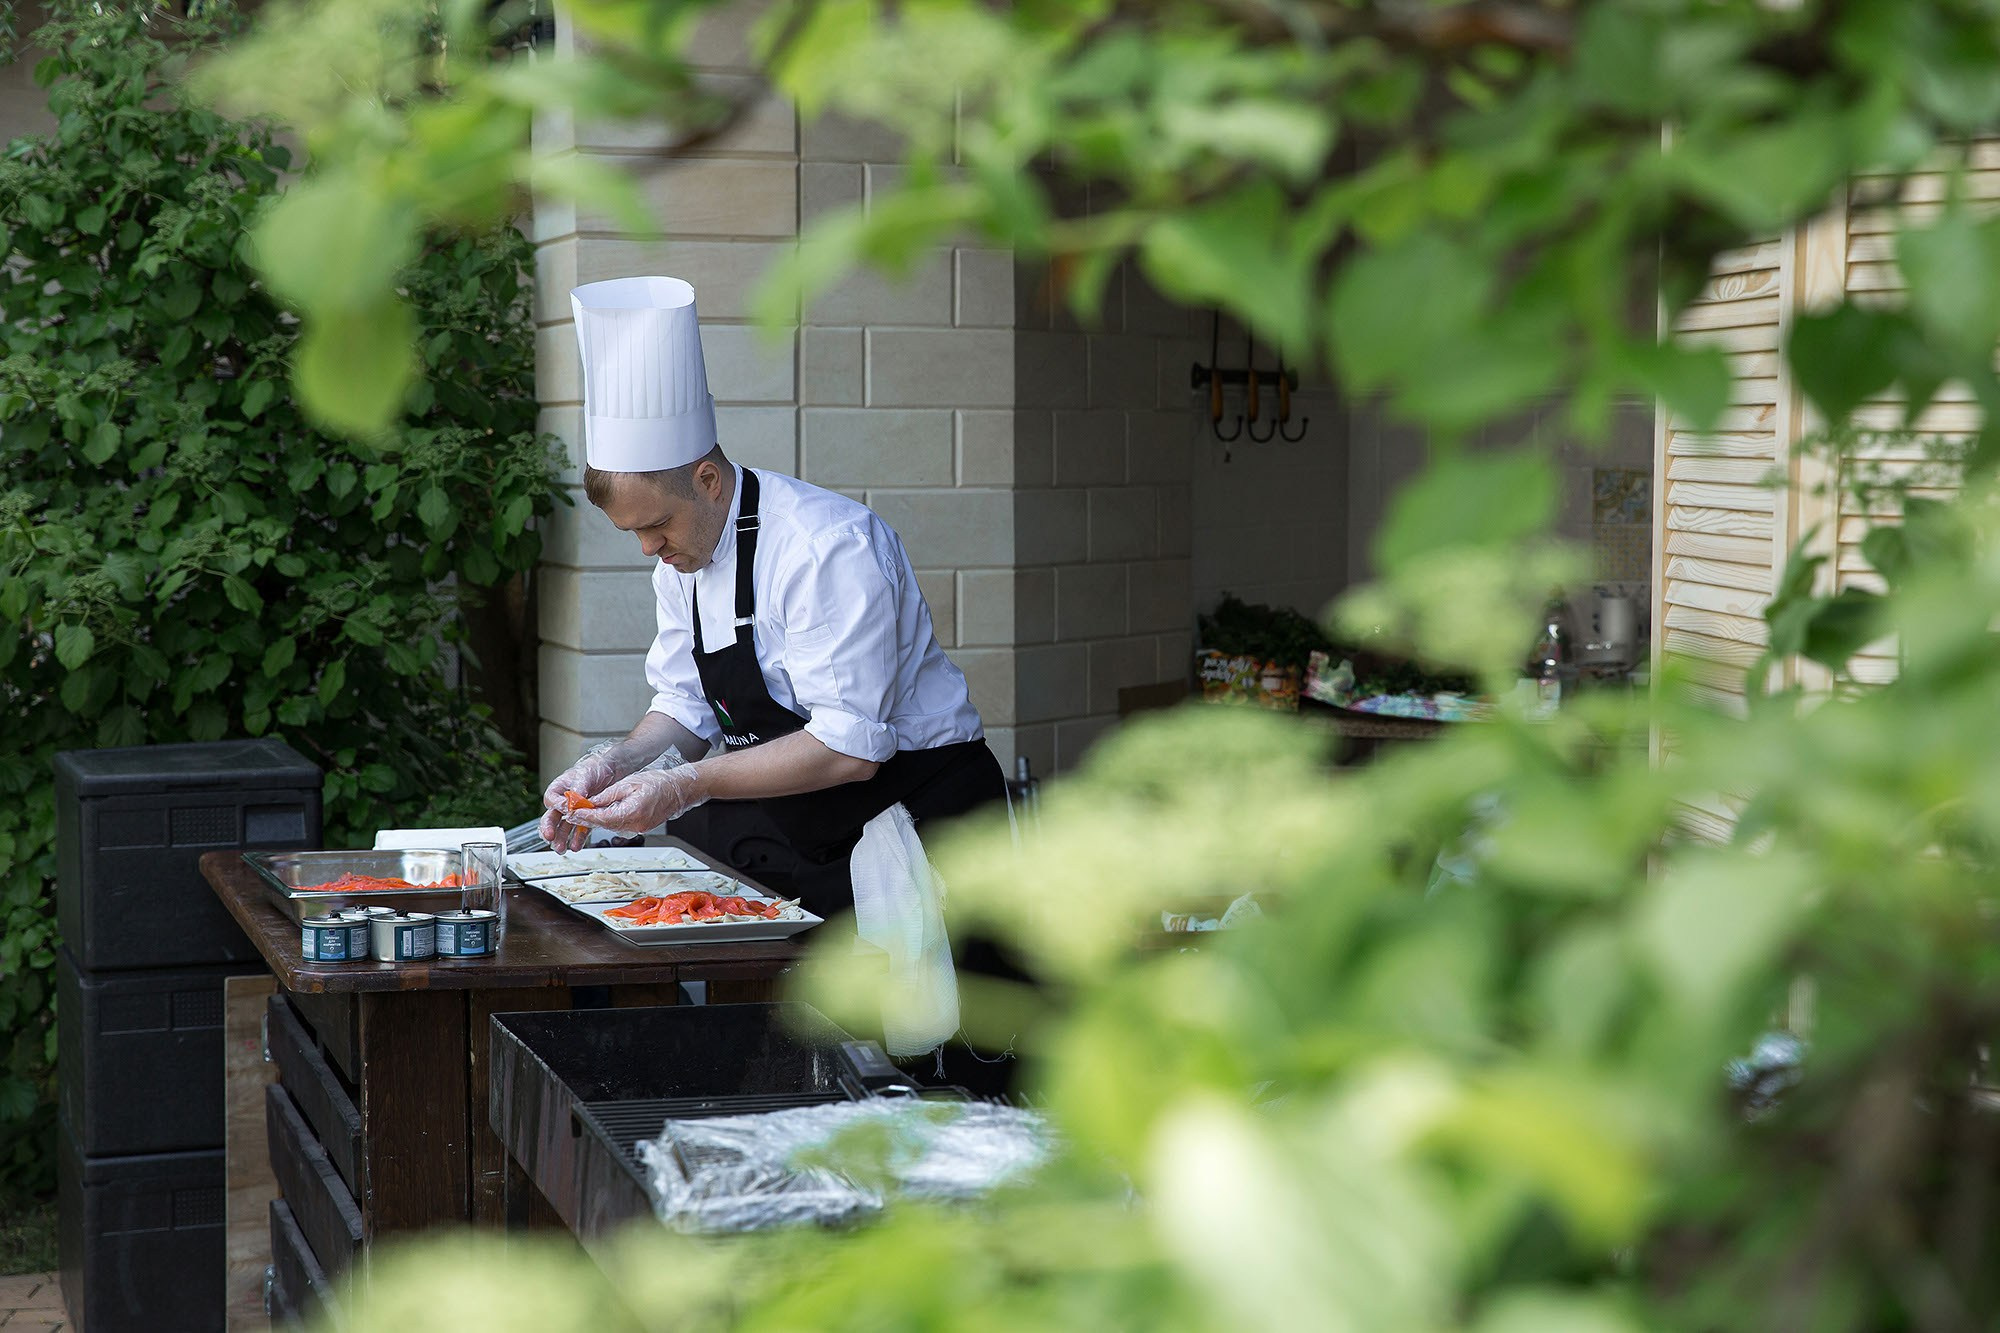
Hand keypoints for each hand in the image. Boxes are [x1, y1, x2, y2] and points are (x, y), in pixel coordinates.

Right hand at [539, 747, 627, 851]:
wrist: (610, 771)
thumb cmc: (594, 768)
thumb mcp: (585, 775)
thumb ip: (578, 789)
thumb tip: (573, 801)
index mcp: (559, 788)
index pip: (551, 799)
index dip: (555, 807)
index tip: (563, 811)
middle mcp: (563, 801)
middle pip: (552, 816)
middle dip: (550, 828)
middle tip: (549, 837)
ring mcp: (574, 810)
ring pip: (564, 826)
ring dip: (561, 838)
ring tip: (562, 849)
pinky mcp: (585, 817)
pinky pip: (579, 829)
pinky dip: (577, 838)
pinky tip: (576, 846)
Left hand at [566, 766, 707, 834]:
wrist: (680, 789)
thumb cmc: (660, 783)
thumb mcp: (629, 783)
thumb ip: (608, 795)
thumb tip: (590, 802)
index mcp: (633, 811)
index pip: (602, 818)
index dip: (584, 816)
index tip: (571, 813)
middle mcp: (636, 824)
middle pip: (604, 824)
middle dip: (587, 818)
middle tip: (571, 812)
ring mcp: (639, 828)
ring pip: (611, 826)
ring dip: (596, 820)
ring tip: (582, 812)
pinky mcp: (640, 827)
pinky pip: (620, 825)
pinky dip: (608, 820)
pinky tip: (601, 814)